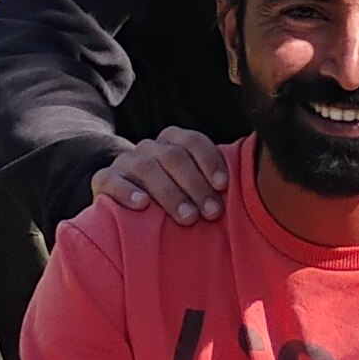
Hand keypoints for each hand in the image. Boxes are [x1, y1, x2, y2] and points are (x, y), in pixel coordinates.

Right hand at [92, 126, 228, 221]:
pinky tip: (142, 205)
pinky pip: (111, 179)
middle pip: (173, 157)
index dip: (210, 160)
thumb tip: (255, 188)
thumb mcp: (193, 190)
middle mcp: (149, 148)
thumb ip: (215, 186)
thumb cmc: (173, 202)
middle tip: (212, 213)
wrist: (125, 207)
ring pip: (146, 167)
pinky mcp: (103, 180)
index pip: (193, 141)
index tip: (223, 186)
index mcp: (172, 143)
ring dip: (169, 192)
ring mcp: (125, 162)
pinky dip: (126, 191)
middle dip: (196, 185)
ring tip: (187, 218)